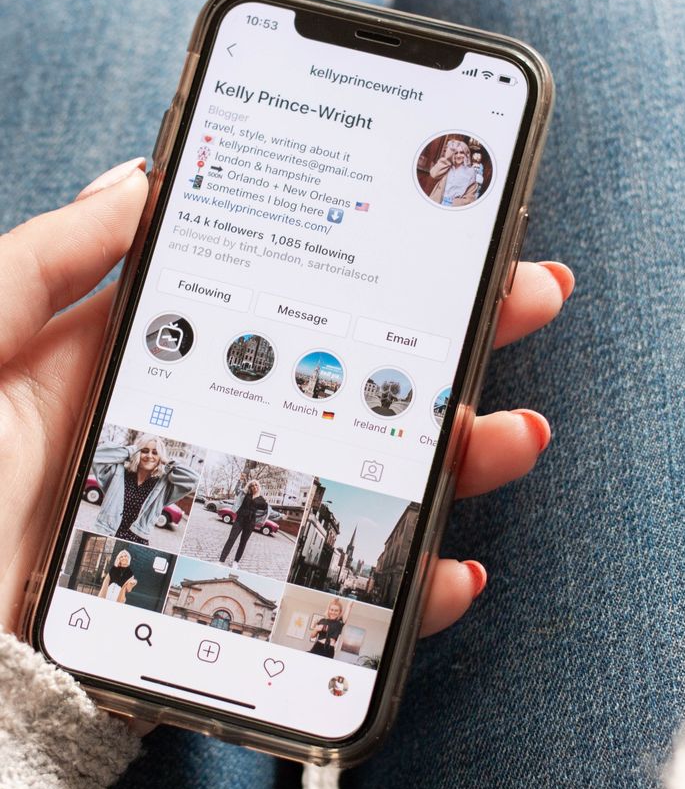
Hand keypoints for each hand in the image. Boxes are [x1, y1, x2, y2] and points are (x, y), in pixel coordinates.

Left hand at [0, 156, 573, 646]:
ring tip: (510, 435)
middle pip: (347, 388)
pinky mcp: (231, 613)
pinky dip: (405, 597)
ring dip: (451, 460)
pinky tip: (451, 572)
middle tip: (526, 299)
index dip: (367, 270)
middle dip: (446, 342)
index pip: (282, 305)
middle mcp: (204, 438)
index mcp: (151, 366)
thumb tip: (141, 176)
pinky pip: (335, 608)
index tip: (445, 234)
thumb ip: (53, 258)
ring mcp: (226, 528)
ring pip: (364, 487)